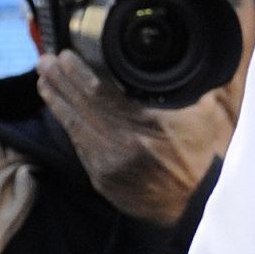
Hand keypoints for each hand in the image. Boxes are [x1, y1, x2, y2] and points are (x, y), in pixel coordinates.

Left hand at [40, 48, 236, 227]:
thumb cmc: (210, 156)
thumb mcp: (210, 113)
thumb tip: (188, 47)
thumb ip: (191, 82)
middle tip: (45, 60)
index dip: (77, 71)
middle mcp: (125, 144)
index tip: (65, 54)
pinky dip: (67, 122)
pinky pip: (79, 144)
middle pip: (81, 104)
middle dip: (59, 80)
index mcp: (150, 125)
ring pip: (73, 124)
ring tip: (44, 78)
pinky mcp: (103, 178)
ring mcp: (110, 164)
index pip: (99, 91)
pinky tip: (60, 108)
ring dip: (56, 98)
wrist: (203, 206)